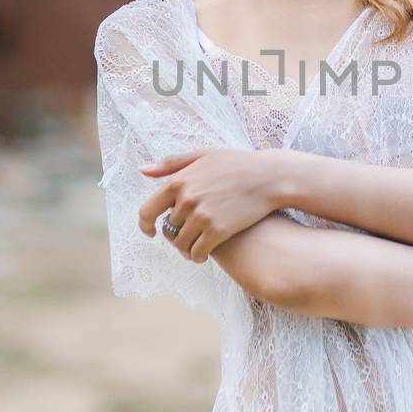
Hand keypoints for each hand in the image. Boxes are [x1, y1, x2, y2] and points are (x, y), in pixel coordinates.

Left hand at [138, 148, 288, 263]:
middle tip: (191, 232)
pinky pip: (197, 252)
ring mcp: (202, 216)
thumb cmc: (237, 164)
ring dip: (186, 248)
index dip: (145, 225)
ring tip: (195, 246)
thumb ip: (171, 164)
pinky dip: (197, 256)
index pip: (147, 211)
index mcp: (178, 181)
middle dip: (177, 232)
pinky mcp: (219, 230)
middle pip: (168, 228)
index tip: (150, 231)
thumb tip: (143, 170)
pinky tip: (204, 253)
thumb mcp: (203, 155)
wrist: (269, 177)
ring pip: (181, 244)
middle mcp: (187, 199)